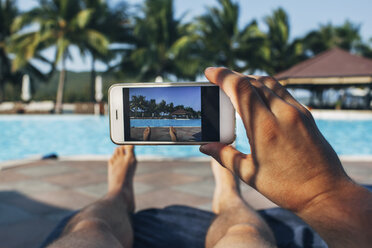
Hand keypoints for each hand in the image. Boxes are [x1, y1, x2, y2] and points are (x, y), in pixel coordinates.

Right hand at [200, 67, 351, 212]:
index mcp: (264, 127)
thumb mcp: (249, 173)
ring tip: (237, 86)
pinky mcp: (306, 115)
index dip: (223, 76)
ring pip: (270, 83)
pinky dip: (267, 88)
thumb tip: (205, 146)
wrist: (325, 192)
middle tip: (218, 81)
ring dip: (250, 80)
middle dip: (233, 77)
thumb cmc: (285, 187)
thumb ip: (224, 155)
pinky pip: (283, 91)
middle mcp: (282, 114)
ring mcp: (297, 112)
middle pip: (253, 81)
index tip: (209, 72)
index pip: (241, 88)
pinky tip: (259, 97)